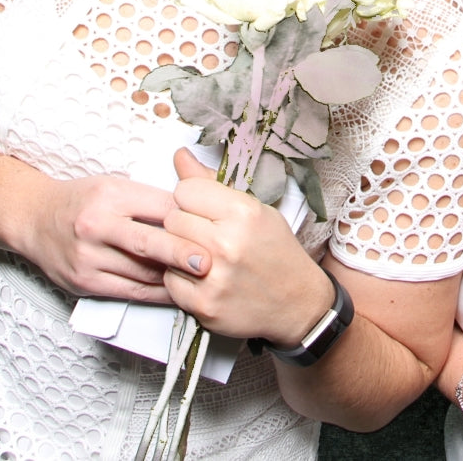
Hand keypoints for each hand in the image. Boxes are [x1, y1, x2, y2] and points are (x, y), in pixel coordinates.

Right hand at [25, 172, 208, 301]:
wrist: (35, 218)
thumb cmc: (84, 199)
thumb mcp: (117, 184)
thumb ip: (153, 197)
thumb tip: (197, 207)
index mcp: (112, 196)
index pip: (159, 207)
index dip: (188, 218)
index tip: (214, 227)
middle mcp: (97, 227)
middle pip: (148, 243)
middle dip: (181, 254)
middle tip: (210, 261)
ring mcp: (88, 258)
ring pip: (140, 272)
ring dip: (173, 278)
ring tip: (201, 281)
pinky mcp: (84, 282)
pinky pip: (127, 291)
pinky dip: (154, 293)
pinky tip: (175, 292)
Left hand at [162, 149, 329, 341]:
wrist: (297, 301)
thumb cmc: (276, 250)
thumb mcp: (255, 209)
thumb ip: (212, 183)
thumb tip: (179, 155)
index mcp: (244, 212)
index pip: (185, 190)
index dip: (192, 198)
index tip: (203, 208)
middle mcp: (228, 243)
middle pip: (172, 219)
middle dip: (184, 224)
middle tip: (204, 233)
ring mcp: (214, 277)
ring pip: (166, 250)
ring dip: (178, 252)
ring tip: (201, 254)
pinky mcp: (204, 306)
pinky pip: (169, 281)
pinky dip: (180, 279)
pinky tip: (201, 277)